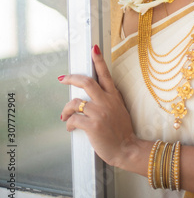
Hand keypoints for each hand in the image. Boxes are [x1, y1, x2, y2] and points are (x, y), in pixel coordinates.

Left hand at [59, 45, 137, 166]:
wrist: (127, 149)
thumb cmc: (122, 131)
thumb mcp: (120, 109)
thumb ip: (110, 98)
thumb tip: (99, 92)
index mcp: (113, 96)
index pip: (105, 74)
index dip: (99, 60)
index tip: (94, 48)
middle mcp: (106, 102)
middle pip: (87, 82)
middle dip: (72, 78)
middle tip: (63, 79)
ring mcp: (99, 113)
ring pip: (75, 102)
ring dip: (66, 109)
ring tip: (65, 115)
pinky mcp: (92, 125)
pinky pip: (73, 119)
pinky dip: (69, 123)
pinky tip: (70, 127)